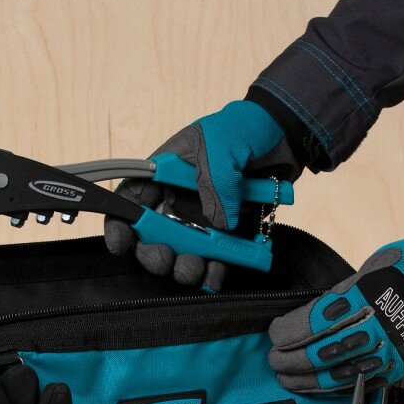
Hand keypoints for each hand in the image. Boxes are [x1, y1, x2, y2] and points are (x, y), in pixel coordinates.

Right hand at [104, 100, 296, 291]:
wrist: (284, 137)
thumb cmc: (244, 129)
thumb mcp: (221, 147)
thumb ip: (214, 184)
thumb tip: (219, 225)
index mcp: (162, 175)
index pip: (129, 202)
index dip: (119, 225)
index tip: (122, 244)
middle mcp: (176, 201)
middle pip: (150, 238)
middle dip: (154, 255)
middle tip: (167, 258)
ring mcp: (200, 221)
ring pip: (180, 256)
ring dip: (184, 269)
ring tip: (196, 269)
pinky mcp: (225, 236)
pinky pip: (212, 262)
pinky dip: (213, 274)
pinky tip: (215, 274)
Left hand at [268, 234, 403, 391]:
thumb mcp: (372, 267)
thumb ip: (342, 291)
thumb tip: (316, 309)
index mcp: (362, 300)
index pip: (309, 325)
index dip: (285, 333)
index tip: (273, 333)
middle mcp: (373, 331)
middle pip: (318, 355)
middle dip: (289, 360)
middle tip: (273, 360)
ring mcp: (387, 353)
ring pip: (335, 376)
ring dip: (305, 380)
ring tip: (287, 379)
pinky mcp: (398, 368)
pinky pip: (358, 384)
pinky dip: (332, 388)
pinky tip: (316, 387)